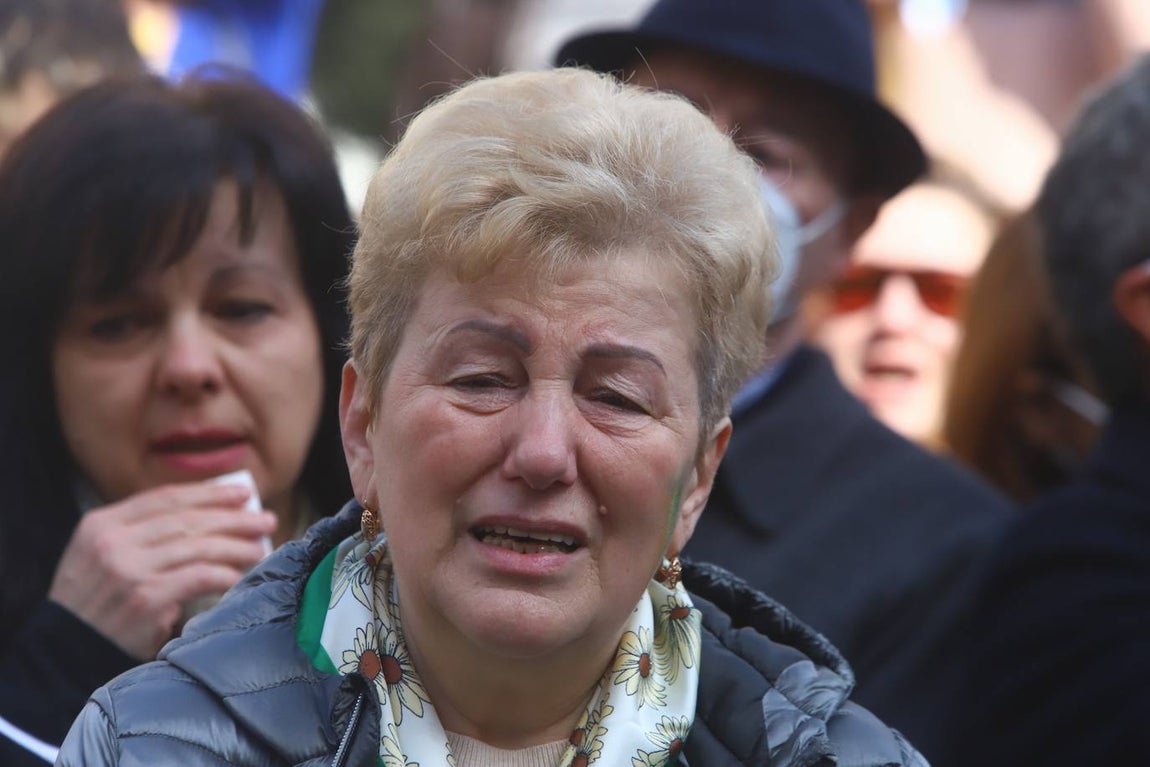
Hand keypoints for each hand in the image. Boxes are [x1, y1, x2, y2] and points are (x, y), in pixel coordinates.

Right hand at [47, 481, 278, 659]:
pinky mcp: (146, 599)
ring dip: (236, 546)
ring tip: (260, 548)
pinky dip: (225, 574)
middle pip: (187, 519)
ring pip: (198, 546)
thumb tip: (211, 519)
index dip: (209, 493)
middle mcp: (114, 541)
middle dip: (233, 518)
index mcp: (101, 523)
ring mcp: (129, 570)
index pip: (166, 498)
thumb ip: (143, 534)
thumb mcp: (102, 556)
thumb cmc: (93, 604)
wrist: (62, 654)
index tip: (242, 493)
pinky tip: (241, 576)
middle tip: (265, 519)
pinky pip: (199, 577)